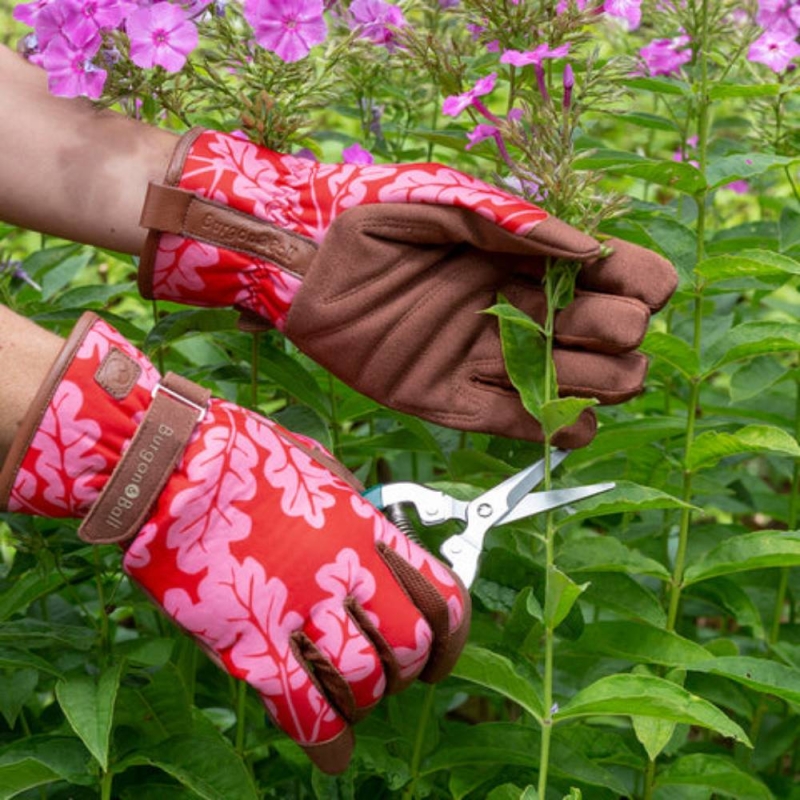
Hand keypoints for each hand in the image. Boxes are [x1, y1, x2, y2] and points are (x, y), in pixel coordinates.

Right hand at [0, 312, 469, 772]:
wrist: (172, 464)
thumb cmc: (243, 454)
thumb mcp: (319, 466)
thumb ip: (353, 508)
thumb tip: (371, 535)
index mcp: (366, 526)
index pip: (441, 596)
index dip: (452, 638)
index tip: (438, 655)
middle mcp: (345, 571)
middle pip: (409, 646)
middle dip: (408, 671)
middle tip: (391, 677)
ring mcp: (300, 608)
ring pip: (364, 681)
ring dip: (365, 700)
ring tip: (351, 700)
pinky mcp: (252, 642)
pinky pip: (306, 710)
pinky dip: (327, 739)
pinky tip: (332, 749)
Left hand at [138, 129, 677, 445]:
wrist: (303, 269)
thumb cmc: (371, 218)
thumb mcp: (444, 202)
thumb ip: (513, 223)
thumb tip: (588, 251)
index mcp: (532, 260)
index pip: (629, 277)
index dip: (640, 286)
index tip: (610, 282)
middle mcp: (523, 312)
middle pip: (619, 341)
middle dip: (611, 337)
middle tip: (561, 323)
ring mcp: (491, 361)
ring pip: (581, 390)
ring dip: (586, 383)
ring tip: (537, 360)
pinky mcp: (451, 401)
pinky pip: (518, 424)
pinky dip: (552, 427)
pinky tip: (560, 419)